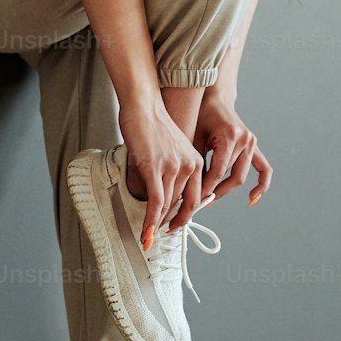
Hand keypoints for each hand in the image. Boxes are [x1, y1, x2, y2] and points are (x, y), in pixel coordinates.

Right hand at [118, 95, 205, 249]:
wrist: (144, 105)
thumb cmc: (152, 124)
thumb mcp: (170, 150)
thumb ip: (172, 170)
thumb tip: (162, 194)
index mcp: (196, 162)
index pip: (195, 197)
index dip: (185, 215)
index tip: (176, 224)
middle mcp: (189, 166)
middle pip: (183, 204)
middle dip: (172, 222)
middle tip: (162, 233)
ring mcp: (173, 168)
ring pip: (167, 205)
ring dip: (157, 224)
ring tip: (149, 235)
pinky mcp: (155, 169)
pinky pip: (156, 202)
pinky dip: (151, 220)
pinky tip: (147, 232)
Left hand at [182, 88, 271, 228]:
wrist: (214, 99)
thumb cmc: (201, 115)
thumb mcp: (194, 138)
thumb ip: (196, 163)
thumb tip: (191, 190)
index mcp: (230, 136)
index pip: (219, 171)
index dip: (207, 187)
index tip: (195, 198)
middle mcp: (244, 139)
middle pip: (233, 176)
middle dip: (217, 191)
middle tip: (201, 200)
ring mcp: (251, 142)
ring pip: (241, 175)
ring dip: (227, 188)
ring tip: (212, 196)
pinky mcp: (254, 145)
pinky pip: (263, 168)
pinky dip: (261, 184)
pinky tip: (252, 198)